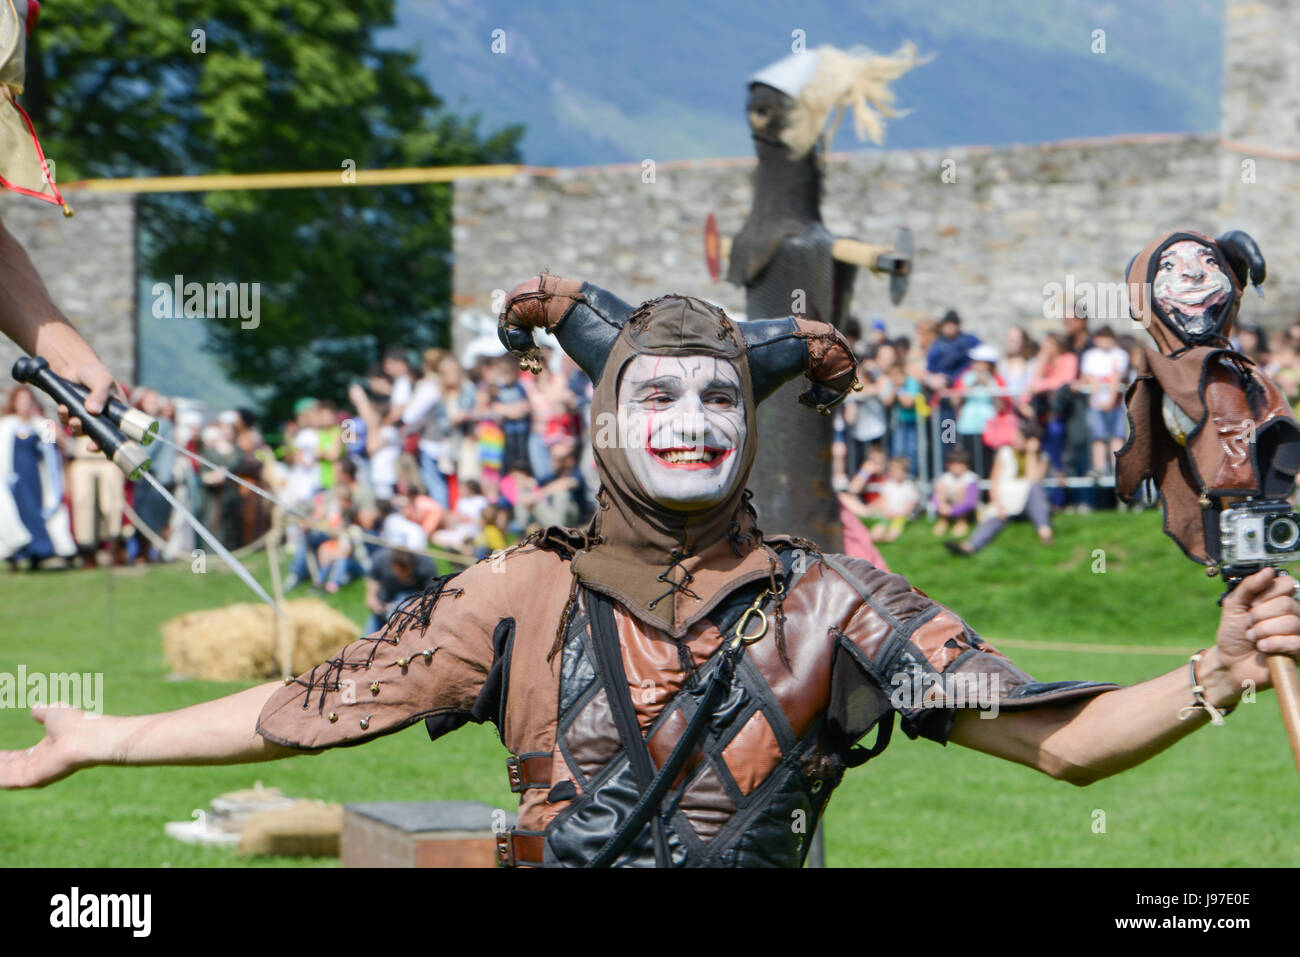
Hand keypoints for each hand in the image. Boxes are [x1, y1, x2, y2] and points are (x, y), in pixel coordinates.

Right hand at [0, 705, 93, 789]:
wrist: (88, 736)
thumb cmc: (76, 723)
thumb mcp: (53, 713)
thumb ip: (43, 713)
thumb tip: (34, 707)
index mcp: (45, 751)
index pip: (19, 758)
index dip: (4, 756)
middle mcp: (40, 764)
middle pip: (11, 768)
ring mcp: (38, 773)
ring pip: (8, 775)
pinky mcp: (35, 779)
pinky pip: (11, 781)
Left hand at [52, 355, 116, 443]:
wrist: (73, 365)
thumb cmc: (95, 371)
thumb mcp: (102, 380)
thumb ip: (99, 394)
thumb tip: (93, 411)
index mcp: (118, 411)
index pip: (121, 431)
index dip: (115, 442)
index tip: (106, 449)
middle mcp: (104, 416)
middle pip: (101, 436)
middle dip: (94, 442)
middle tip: (89, 446)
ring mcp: (88, 416)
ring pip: (83, 431)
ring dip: (76, 428)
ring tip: (72, 418)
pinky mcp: (73, 413)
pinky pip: (68, 422)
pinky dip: (64, 417)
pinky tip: (63, 408)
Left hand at [1205, 567, 1299, 705]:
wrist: (1229, 662)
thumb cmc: (1233, 634)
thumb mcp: (1234, 605)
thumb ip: (1248, 586)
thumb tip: (1268, 570)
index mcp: (1277, 600)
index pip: (1287, 583)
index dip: (1267, 593)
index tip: (1252, 603)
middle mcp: (1291, 614)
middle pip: (1287, 604)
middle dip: (1259, 616)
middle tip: (1249, 625)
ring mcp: (1296, 633)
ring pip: (1291, 622)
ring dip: (1263, 631)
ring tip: (1254, 638)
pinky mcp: (1298, 651)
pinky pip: (1295, 642)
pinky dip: (1272, 643)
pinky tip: (1263, 647)